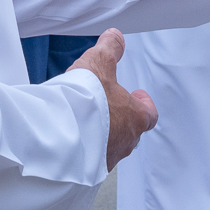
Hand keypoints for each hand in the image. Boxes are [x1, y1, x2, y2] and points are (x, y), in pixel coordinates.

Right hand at [68, 29, 157, 168]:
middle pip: (130, 132)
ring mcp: (106, 160)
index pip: (149, 115)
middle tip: (111, 109)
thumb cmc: (85, 104)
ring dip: (102, 136)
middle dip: (121, 120)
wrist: (60, 138)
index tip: (138, 97)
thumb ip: (109, 49)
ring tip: (87, 123)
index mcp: (135, 119)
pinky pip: (89, 161)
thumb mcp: (98, 64)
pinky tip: (70, 140)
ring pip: (109, 147)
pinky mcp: (86, 172)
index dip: (144, 105)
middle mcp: (124, 143)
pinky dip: (84, 150)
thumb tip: (116, 37)